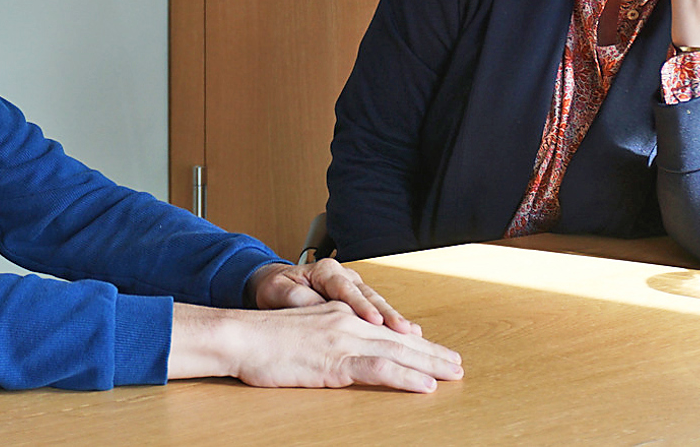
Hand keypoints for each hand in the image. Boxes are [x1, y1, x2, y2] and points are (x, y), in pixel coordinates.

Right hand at [169, 301, 463, 392]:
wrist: (241, 336)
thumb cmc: (263, 339)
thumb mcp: (301, 332)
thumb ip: (326, 337)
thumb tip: (344, 351)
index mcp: (339, 315)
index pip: (385, 329)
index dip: (413, 341)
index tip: (434, 351)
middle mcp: (347, 323)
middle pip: (399, 338)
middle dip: (431, 352)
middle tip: (457, 363)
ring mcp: (343, 341)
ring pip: (397, 351)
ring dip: (429, 363)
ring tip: (452, 373)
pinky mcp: (335, 361)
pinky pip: (378, 369)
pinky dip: (405, 376)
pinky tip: (424, 385)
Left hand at [246, 259, 420, 335]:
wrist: (273, 287)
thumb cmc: (275, 289)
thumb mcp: (278, 292)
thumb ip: (298, 298)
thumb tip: (317, 305)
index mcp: (325, 270)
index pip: (346, 289)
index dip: (361, 305)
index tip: (373, 320)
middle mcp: (344, 276)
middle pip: (370, 296)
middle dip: (390, 315)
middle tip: (407, 332)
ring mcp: (353, 289)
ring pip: (379, 304)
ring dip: (395, 322)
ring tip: (415, 336)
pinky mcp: (358, 303)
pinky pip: (378, 314)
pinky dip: (391, 328)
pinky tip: (410, 339)